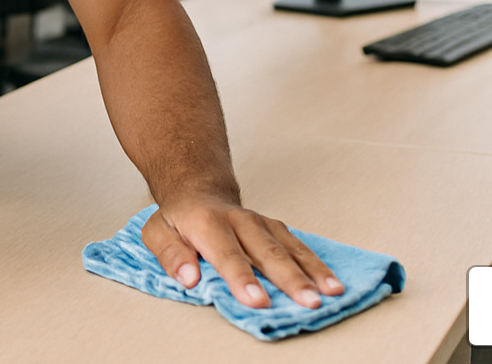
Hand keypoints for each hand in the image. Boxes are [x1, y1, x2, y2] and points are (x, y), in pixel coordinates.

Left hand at [142, 193, 344, 309]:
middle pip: (267, 251)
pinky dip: (318, 264)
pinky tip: (333, 283)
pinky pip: (299, 246)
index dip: (242, 278)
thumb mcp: (157, 232)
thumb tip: (189, 278)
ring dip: (313, 271)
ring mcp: (262, 223)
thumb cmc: (178, 219)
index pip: (227, 254)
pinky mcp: (276, 228)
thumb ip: (170, 255)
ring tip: (332, 293)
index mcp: (208, 223)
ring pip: (290, 247)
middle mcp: (240, 221)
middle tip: (308, 302)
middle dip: (290, 279)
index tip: (257, 301)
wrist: (199, 189)